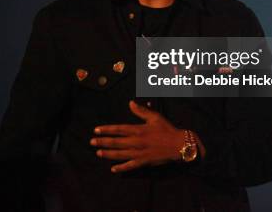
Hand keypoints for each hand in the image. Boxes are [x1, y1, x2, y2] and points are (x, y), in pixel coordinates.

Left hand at [90, 100, 204, 172]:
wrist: (179, 144)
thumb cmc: (167, 129)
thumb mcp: (154, 117)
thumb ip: (141, 111)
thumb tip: (130, 103)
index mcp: (138, 130)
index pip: (118, 129)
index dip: (106, 129)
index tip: (96, 130)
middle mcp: (136, 142)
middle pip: (116, 142)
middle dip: (103, 142)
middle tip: (92, 142)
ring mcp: (140, 153)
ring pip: (120, 154)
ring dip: (108, 154)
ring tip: (98, 153)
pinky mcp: (144, 162)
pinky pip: (131, 166)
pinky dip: (121, 168)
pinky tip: (113, 169)